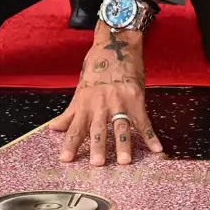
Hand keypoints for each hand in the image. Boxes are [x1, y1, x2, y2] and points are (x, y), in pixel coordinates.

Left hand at [49, 22, 163, 165]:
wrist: (115, 45)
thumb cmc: (96, 68)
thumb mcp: (81, 90)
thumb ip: (69, 112)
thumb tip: (53, 128)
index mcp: (85, 103)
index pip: (75, 127)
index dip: (70, 144)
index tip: (66, 160)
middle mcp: (101, 103)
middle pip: (98, 128)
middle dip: (98, 146)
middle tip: (97, 163)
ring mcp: (120, 101)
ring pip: (120, 125)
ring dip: (123, 144)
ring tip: (124, 161)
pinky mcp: (136, 98)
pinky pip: (144, 121)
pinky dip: (151, 136)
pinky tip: (157, 149)